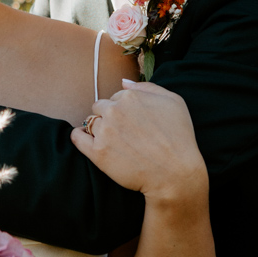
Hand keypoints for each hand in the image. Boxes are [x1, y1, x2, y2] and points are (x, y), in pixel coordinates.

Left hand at [70, 79, 207, 204]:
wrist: (175, 173)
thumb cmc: (179, 138)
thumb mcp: (174, 101)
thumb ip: (147, 87)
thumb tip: (123, 83)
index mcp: (130, 97)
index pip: (116, 97)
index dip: (124, 109)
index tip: (132, 122)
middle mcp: (114, 111)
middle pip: (100, 107)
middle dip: (109, 117)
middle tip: (123, 133)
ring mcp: (104, 131)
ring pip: (90, 122)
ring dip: (98, 128)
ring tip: (113, 141)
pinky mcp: (97, 152)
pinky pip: (77, 138)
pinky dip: (79, 136)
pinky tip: (86, 139)